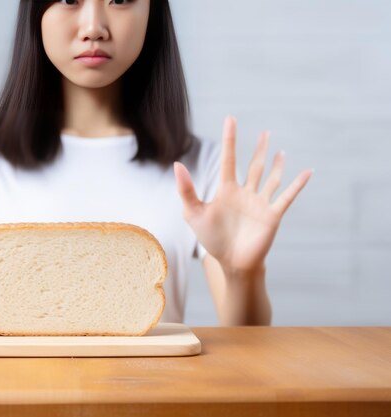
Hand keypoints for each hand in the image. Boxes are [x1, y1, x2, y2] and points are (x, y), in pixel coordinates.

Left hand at [173, 115, 312, 271]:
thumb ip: (186, 190)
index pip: (229, 159)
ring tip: (280, 149)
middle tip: (265, 132)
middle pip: (254, 166)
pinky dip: (297, 184)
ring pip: (270, 178)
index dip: (230, 140)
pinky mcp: (272, 215)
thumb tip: (177, 165)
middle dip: (259, 149)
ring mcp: (260, 203)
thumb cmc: (212, 239)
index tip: (231, 119)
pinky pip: (286, 196)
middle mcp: (245, 193)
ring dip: (277, 164)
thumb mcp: (194, 213)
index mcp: (226, 190)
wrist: (231, 262)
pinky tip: (307, 171)